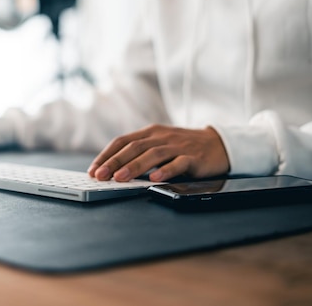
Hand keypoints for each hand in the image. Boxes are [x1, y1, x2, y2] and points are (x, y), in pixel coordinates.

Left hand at [87, 124, 229, 181]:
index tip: (94, 169)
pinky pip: (178, 163)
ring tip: (120, 178)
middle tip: (101, 176)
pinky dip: (166, 170)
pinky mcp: (193, 157)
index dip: (107, 155)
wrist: (218, 144)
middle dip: (114, 162)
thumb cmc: (183, 147)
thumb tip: (113, 170)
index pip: (123, 141)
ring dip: (134, 167)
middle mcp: (162, 136)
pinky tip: (155, 178)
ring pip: (152, 155)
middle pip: (134, 147)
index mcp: (150, 132)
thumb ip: (140, 153)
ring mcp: (178, 146)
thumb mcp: (160, 145)